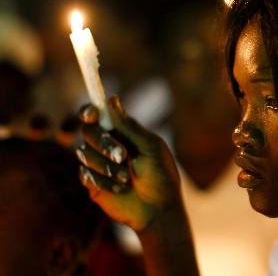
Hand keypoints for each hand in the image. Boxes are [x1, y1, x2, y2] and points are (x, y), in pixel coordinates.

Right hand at [77, 96, 180, 230]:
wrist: (158, 210)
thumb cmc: (161, 176)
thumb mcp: (150, 147)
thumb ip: (129, 126)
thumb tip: (111, 99)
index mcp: (123, 132)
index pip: (99, 114)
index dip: (90, 111)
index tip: (92, 114)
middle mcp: (108, 144)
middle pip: (88, 131)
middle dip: (104, 143)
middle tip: (123, 156)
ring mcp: (99, 163)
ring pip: (84, 153)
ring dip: (107, 165)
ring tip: (126, 178)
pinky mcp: (92, 183)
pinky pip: (84, 173)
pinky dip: (103, 181)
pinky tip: (120, 189)